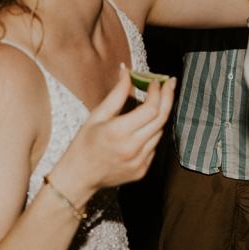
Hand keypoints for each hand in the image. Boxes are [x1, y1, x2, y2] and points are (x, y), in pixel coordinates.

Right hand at [62, 70, 175, 190]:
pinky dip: (152, 134)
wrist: (78, 178)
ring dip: (159, 116)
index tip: (156, 81)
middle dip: (168, 97)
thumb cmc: (84, 144)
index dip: (157, 92)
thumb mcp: (97, 116)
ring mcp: (139, 161)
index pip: (151, 108)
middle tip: (170, 83)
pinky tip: (142, 128)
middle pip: (162, 118)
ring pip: (160, 132)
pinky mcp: (142, 170)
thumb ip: (116, 94)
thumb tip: (127, 72)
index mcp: (118, 132)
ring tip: (153, 104)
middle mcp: (132, 148)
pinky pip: (154, 146)